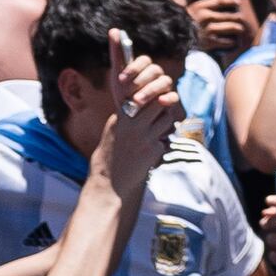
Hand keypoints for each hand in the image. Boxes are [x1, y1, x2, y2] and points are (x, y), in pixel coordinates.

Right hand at [99, 52, 181, 197]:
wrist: (109, 186)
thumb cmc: (108, 158)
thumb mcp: (113, 132)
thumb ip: (125, 118)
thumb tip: (139, 103)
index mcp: (121, 118)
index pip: (140, 95)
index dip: (151, 90)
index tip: (156, 90)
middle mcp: (133, 126)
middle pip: (158, 101)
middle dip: (163, 101)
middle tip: (164, 102)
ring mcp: (144, 139)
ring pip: (166, 118)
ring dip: (166, 120)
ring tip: (158, 128)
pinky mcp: (154, 152)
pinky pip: (166, 138)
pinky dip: (164, 141)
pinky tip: (155, 148)